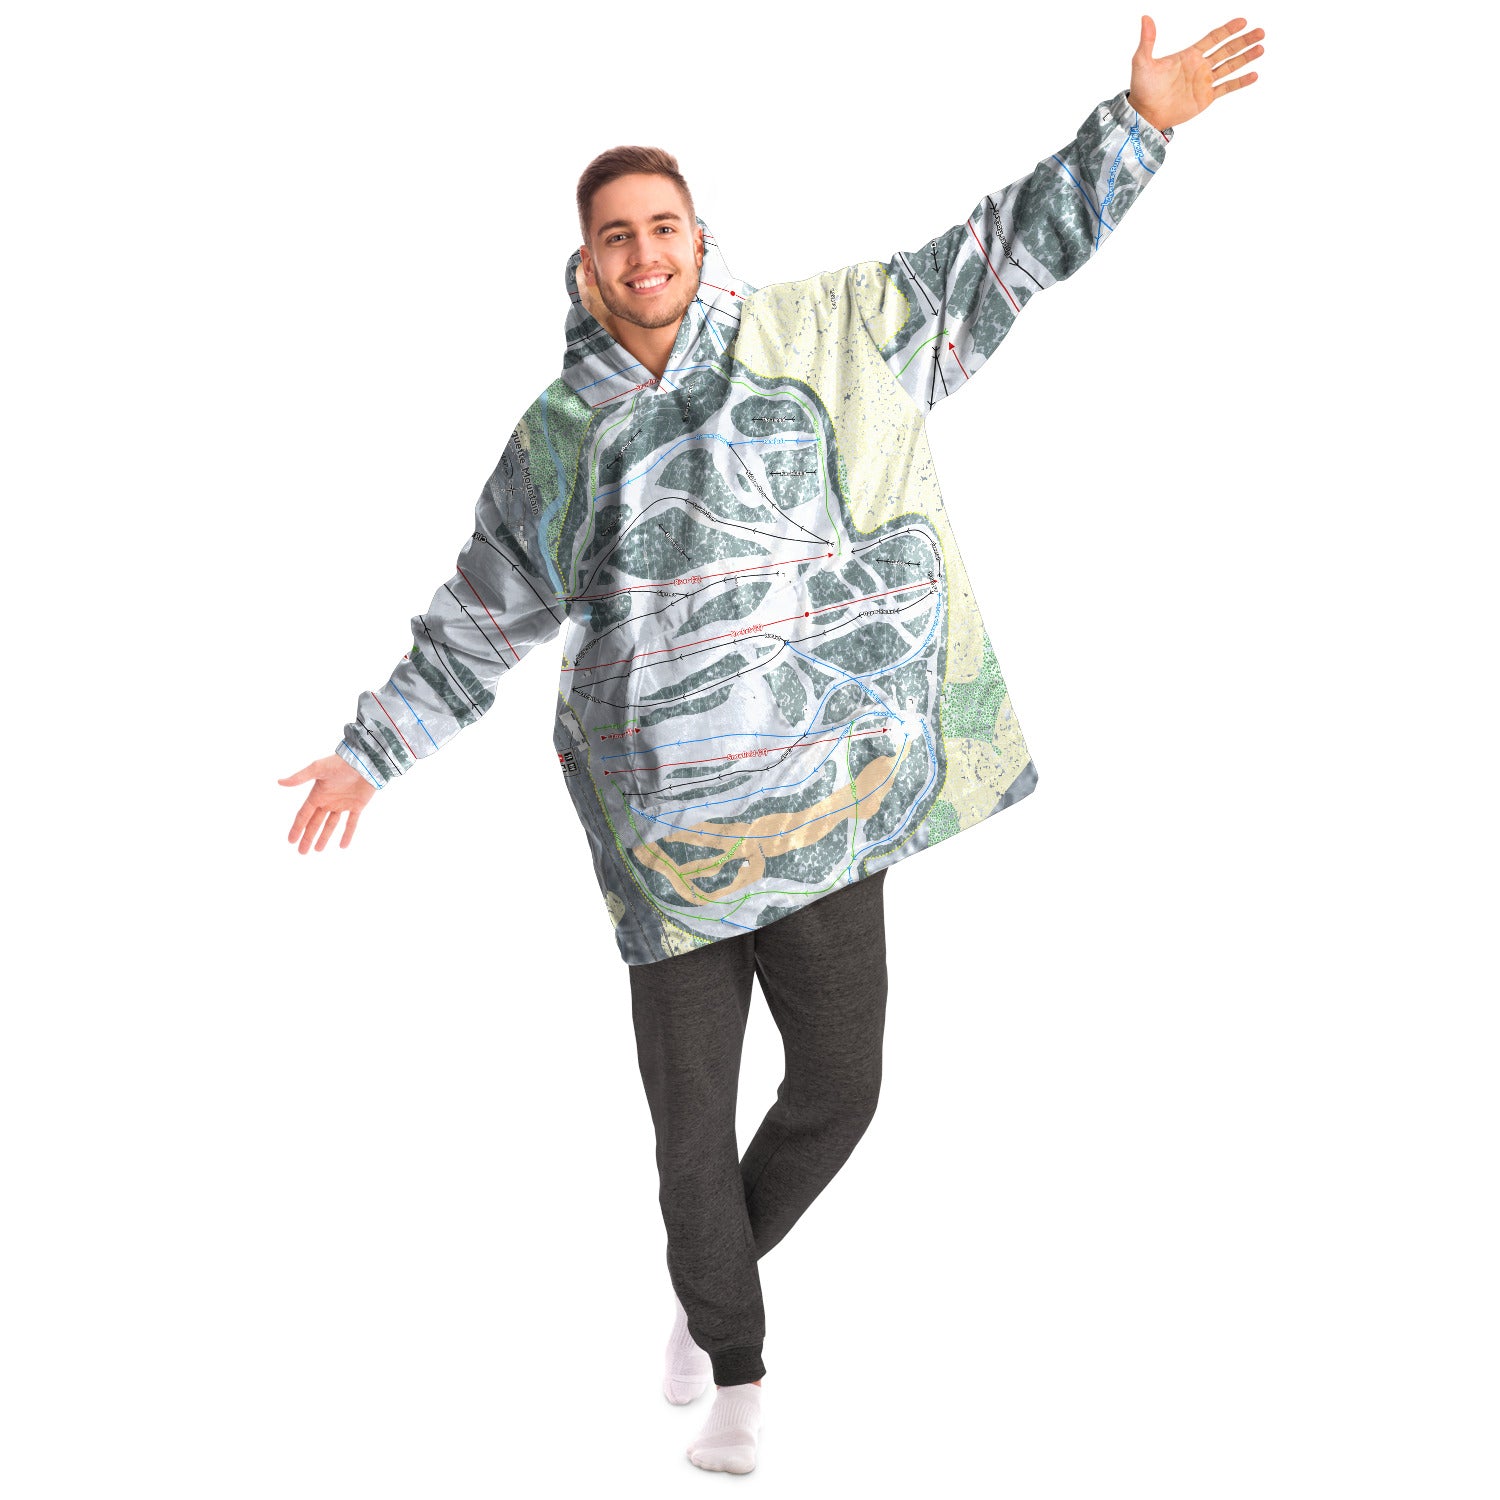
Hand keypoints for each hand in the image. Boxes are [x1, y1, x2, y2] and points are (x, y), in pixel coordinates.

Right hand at [278, 755, 377, 852]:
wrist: (365, 760)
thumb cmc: (340, 762)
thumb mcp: (318, 768)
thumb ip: (300, 777)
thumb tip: (279, 782)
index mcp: (318, 794)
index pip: (304, 815)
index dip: (297, 828)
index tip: (291, 841)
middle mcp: (328, 800)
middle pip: (315, 823)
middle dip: (308, 837)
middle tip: (302, 852)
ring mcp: (343, 804)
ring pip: (331, 824)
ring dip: (324, 837)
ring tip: (317, 850)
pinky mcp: (357, 805)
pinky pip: (351, 823)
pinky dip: (348, 834)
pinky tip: (343, 846)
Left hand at [1130, 15, 1264, 131]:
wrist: (1145, 114)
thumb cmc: (1142, 88)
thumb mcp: (1142, 62)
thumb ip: (1147, 40)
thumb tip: (1145, 17)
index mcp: (1189, 55)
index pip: (1213, 38)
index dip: (1228, 29)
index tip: (1243, 21)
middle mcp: (1199, 66)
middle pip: (1227, 50)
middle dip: (1243, 41)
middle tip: (1261, 32)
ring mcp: (1204, 82)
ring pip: (1230, 66)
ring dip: (1246, 57)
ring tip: (1261, 48)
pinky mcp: (1205, 98)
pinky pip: (1226, 88)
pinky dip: (1240, 82)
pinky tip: (1254, 75)